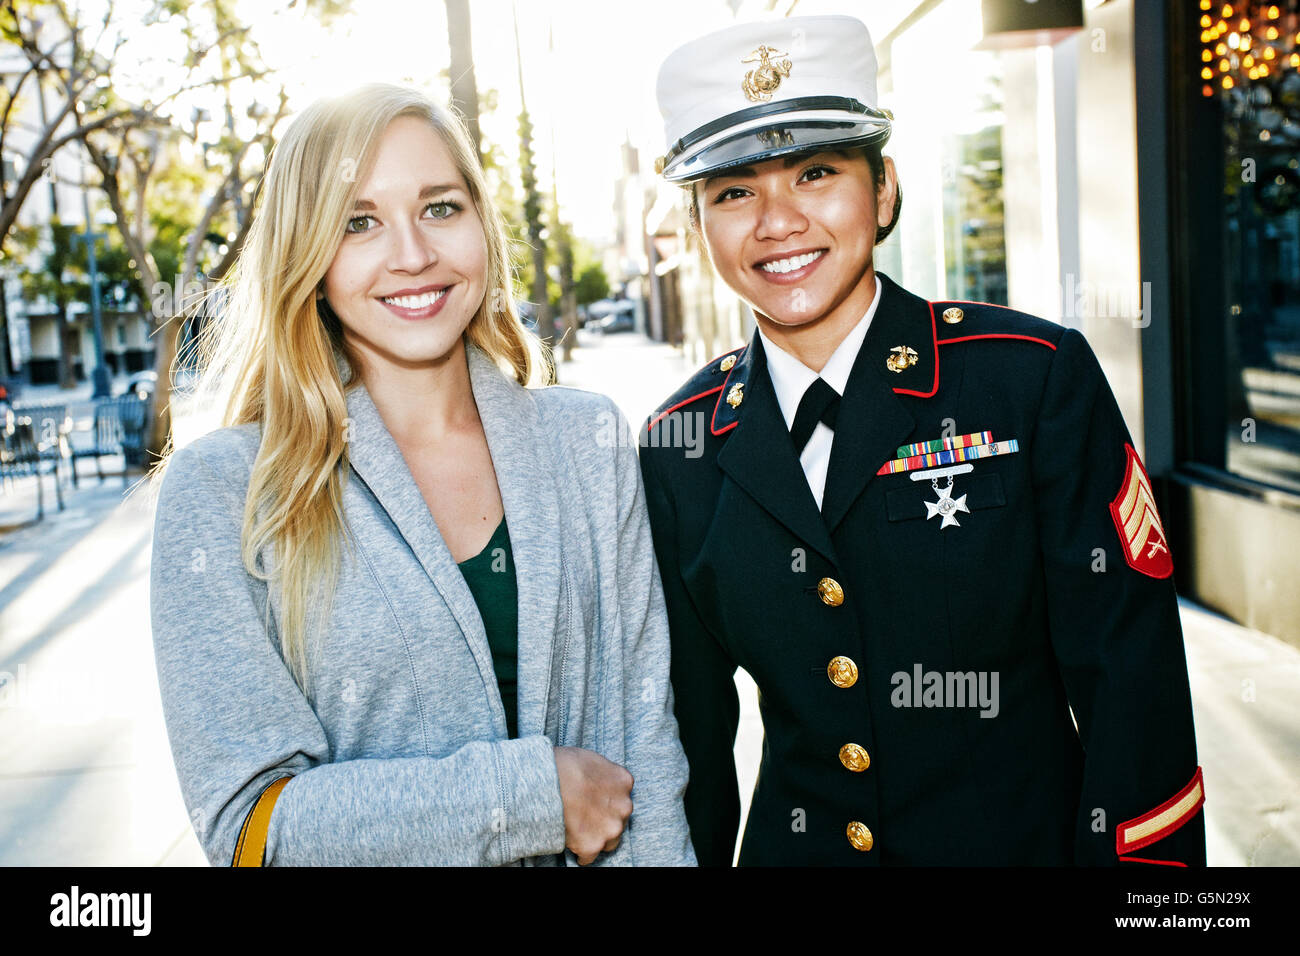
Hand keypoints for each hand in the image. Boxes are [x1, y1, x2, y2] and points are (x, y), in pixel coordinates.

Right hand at [553, 746, 633, 864]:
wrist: (546, 783)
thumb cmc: (563, 765)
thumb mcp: (591, 759)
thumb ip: (604, 774)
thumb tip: (600, 781)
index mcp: (624, 782)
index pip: (622, 795)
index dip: (607, 799)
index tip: (595, 801)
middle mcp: (624, 806)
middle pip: (618, 819)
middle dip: (604, 819)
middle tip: (585, 815)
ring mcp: (610, 828)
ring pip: (609, 840)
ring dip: (596, 836)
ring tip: (578, 830)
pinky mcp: (593, 845)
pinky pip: (589, 856)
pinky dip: (581, 852)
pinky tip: (571, 842)